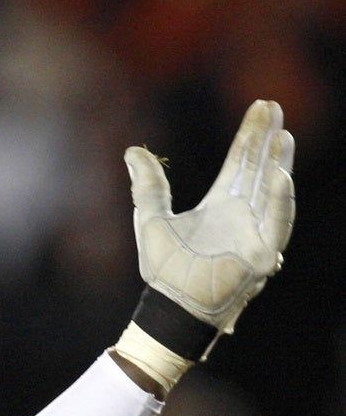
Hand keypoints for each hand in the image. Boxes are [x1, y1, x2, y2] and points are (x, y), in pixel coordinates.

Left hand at [125, 99, 294, 334]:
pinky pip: (275, 224)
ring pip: (271, 192)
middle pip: (259, 169)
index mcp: (220, 205)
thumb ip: (148, 186)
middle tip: (273, 107)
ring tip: (281, 136)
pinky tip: (282, 176)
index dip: (250, 136)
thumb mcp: (151, 220)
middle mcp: (243, 215)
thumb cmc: (163, 271)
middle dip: (266, 139)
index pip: (240, 162)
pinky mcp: (261, 255)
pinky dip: (281, 202)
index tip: (262, 106)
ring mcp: (255, 233)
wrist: (169, 308)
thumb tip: (133, 150)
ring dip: (278, 164)